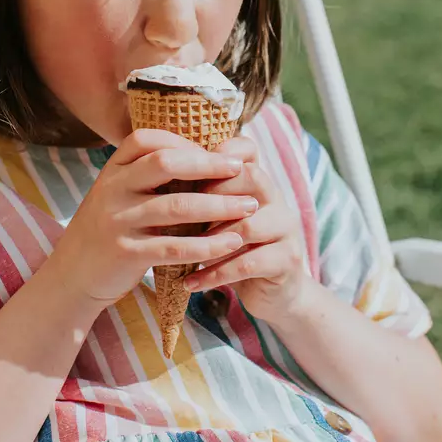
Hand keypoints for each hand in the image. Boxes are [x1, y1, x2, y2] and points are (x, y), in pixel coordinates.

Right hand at [45, 129, 256, 306]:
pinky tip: (231, 243)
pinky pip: (175, 246)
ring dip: (220, 206)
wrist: (71, 275)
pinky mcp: (127, 254)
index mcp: (113, 170)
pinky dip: (208, 245)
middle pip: (166, 164)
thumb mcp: (118, 195)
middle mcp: (112, 190)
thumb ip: (147, 177)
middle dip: (210, 165)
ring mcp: (117, 221)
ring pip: (177, 206)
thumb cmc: (107, 230)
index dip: (185, 141)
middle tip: (242, 170)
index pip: (148, 139)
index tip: (216, 151)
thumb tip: (201, 155)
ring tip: (250, 207)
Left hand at [184, 137, 309, 323]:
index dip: (215, 156)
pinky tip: (190, 283)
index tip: (179, 172)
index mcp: (259, 182)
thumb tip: (153, 176)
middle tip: (175, 214)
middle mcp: (277, 199)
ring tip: (179, 253)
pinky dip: (215, 274)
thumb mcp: (218, 218)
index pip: (246, 150)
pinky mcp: (287, 261)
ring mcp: (286, 229)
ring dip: (208, 241)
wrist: (272, 290)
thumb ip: (200, 197)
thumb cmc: (233, 248)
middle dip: (211, 195)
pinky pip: (248, 264)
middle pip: (251, 177)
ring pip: (247, 225)